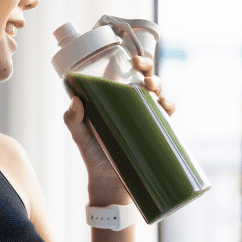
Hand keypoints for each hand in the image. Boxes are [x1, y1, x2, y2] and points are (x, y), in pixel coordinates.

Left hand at [62, 56, 173, 204]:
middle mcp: (132, 104)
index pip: (127, 73)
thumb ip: (72, 119)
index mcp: (115, 98)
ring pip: (158, 93)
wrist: (108, 183)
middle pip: (146, 78)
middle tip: (142, 74)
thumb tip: (76, 100)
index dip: (134, 62)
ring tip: (150, 90)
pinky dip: (169, 107)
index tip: (133, 58)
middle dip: (148, 70)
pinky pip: (167, 116)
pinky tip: (165, 107)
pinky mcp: (155, 132)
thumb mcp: (79, 135)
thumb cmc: (93, 155)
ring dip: (158, 86)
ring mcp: (145, 117)